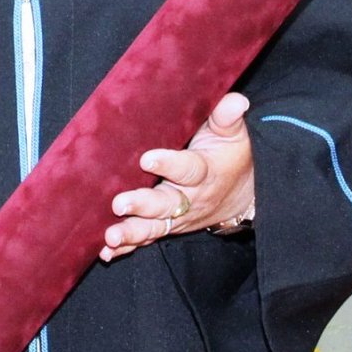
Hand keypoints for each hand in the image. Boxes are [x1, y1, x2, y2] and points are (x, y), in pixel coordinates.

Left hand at [100, 91, 254, 260]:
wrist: (244, 194)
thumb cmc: (231, 155)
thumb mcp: (233, 135)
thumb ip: (227, 117)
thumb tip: (235, 99)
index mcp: (205, 171)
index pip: (188, 169)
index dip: (169, 164)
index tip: (147, 158)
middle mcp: (190, 197)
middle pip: (166, 204)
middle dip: (142, 205)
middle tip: (119, 203)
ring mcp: (177, 216)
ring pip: (154, 227)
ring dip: (132, 232)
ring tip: (111, 236)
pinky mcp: (168, 226)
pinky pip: (148, 238)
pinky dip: (129, 247)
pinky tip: (107, 252)